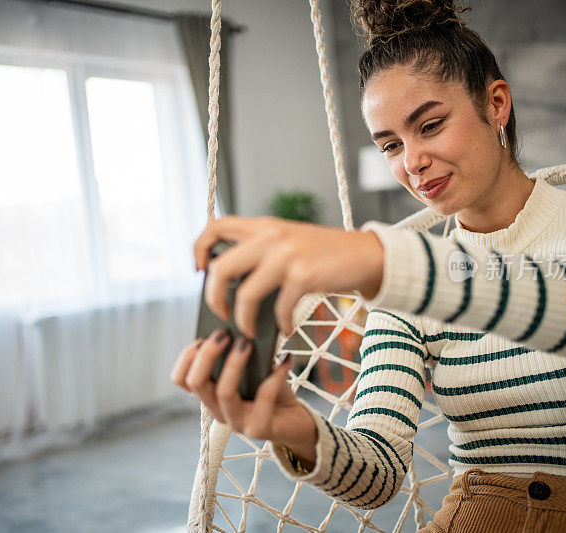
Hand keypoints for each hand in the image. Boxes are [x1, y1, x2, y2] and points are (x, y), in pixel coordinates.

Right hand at [169, 328, 317, 461]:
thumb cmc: (272, 391)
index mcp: (211, 395)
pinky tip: (286, 359)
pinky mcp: (259, 429)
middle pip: (196, 382)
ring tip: (248, 343)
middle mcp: (218, 411)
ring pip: (224, 392)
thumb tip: (242, 329)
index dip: (186, 357)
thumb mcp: (254, 370)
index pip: (181, 380)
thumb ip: (242, 355)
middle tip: (224, 333)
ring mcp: (236, 423)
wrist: (296, 421)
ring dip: (234, 363)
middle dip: (207, 354)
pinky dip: (276, 374)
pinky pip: (263, 398)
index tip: (203, 337)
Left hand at [193, 216, 383, 337]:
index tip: (199, 272)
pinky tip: (287, 328)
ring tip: (250, 331)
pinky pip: (278, 308)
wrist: (367, 255)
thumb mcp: (289, 242)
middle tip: (221, 312)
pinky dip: (280, 324)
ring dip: (243, 320)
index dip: (198, 249)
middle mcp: (271, 236)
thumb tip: (227, 282)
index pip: (215, 226)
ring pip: (244, 294)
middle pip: (220, 267)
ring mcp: (287, 255)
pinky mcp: (304, 275)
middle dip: (213, 297)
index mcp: (264, 226)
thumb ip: (261, 250)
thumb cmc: (325, 255)